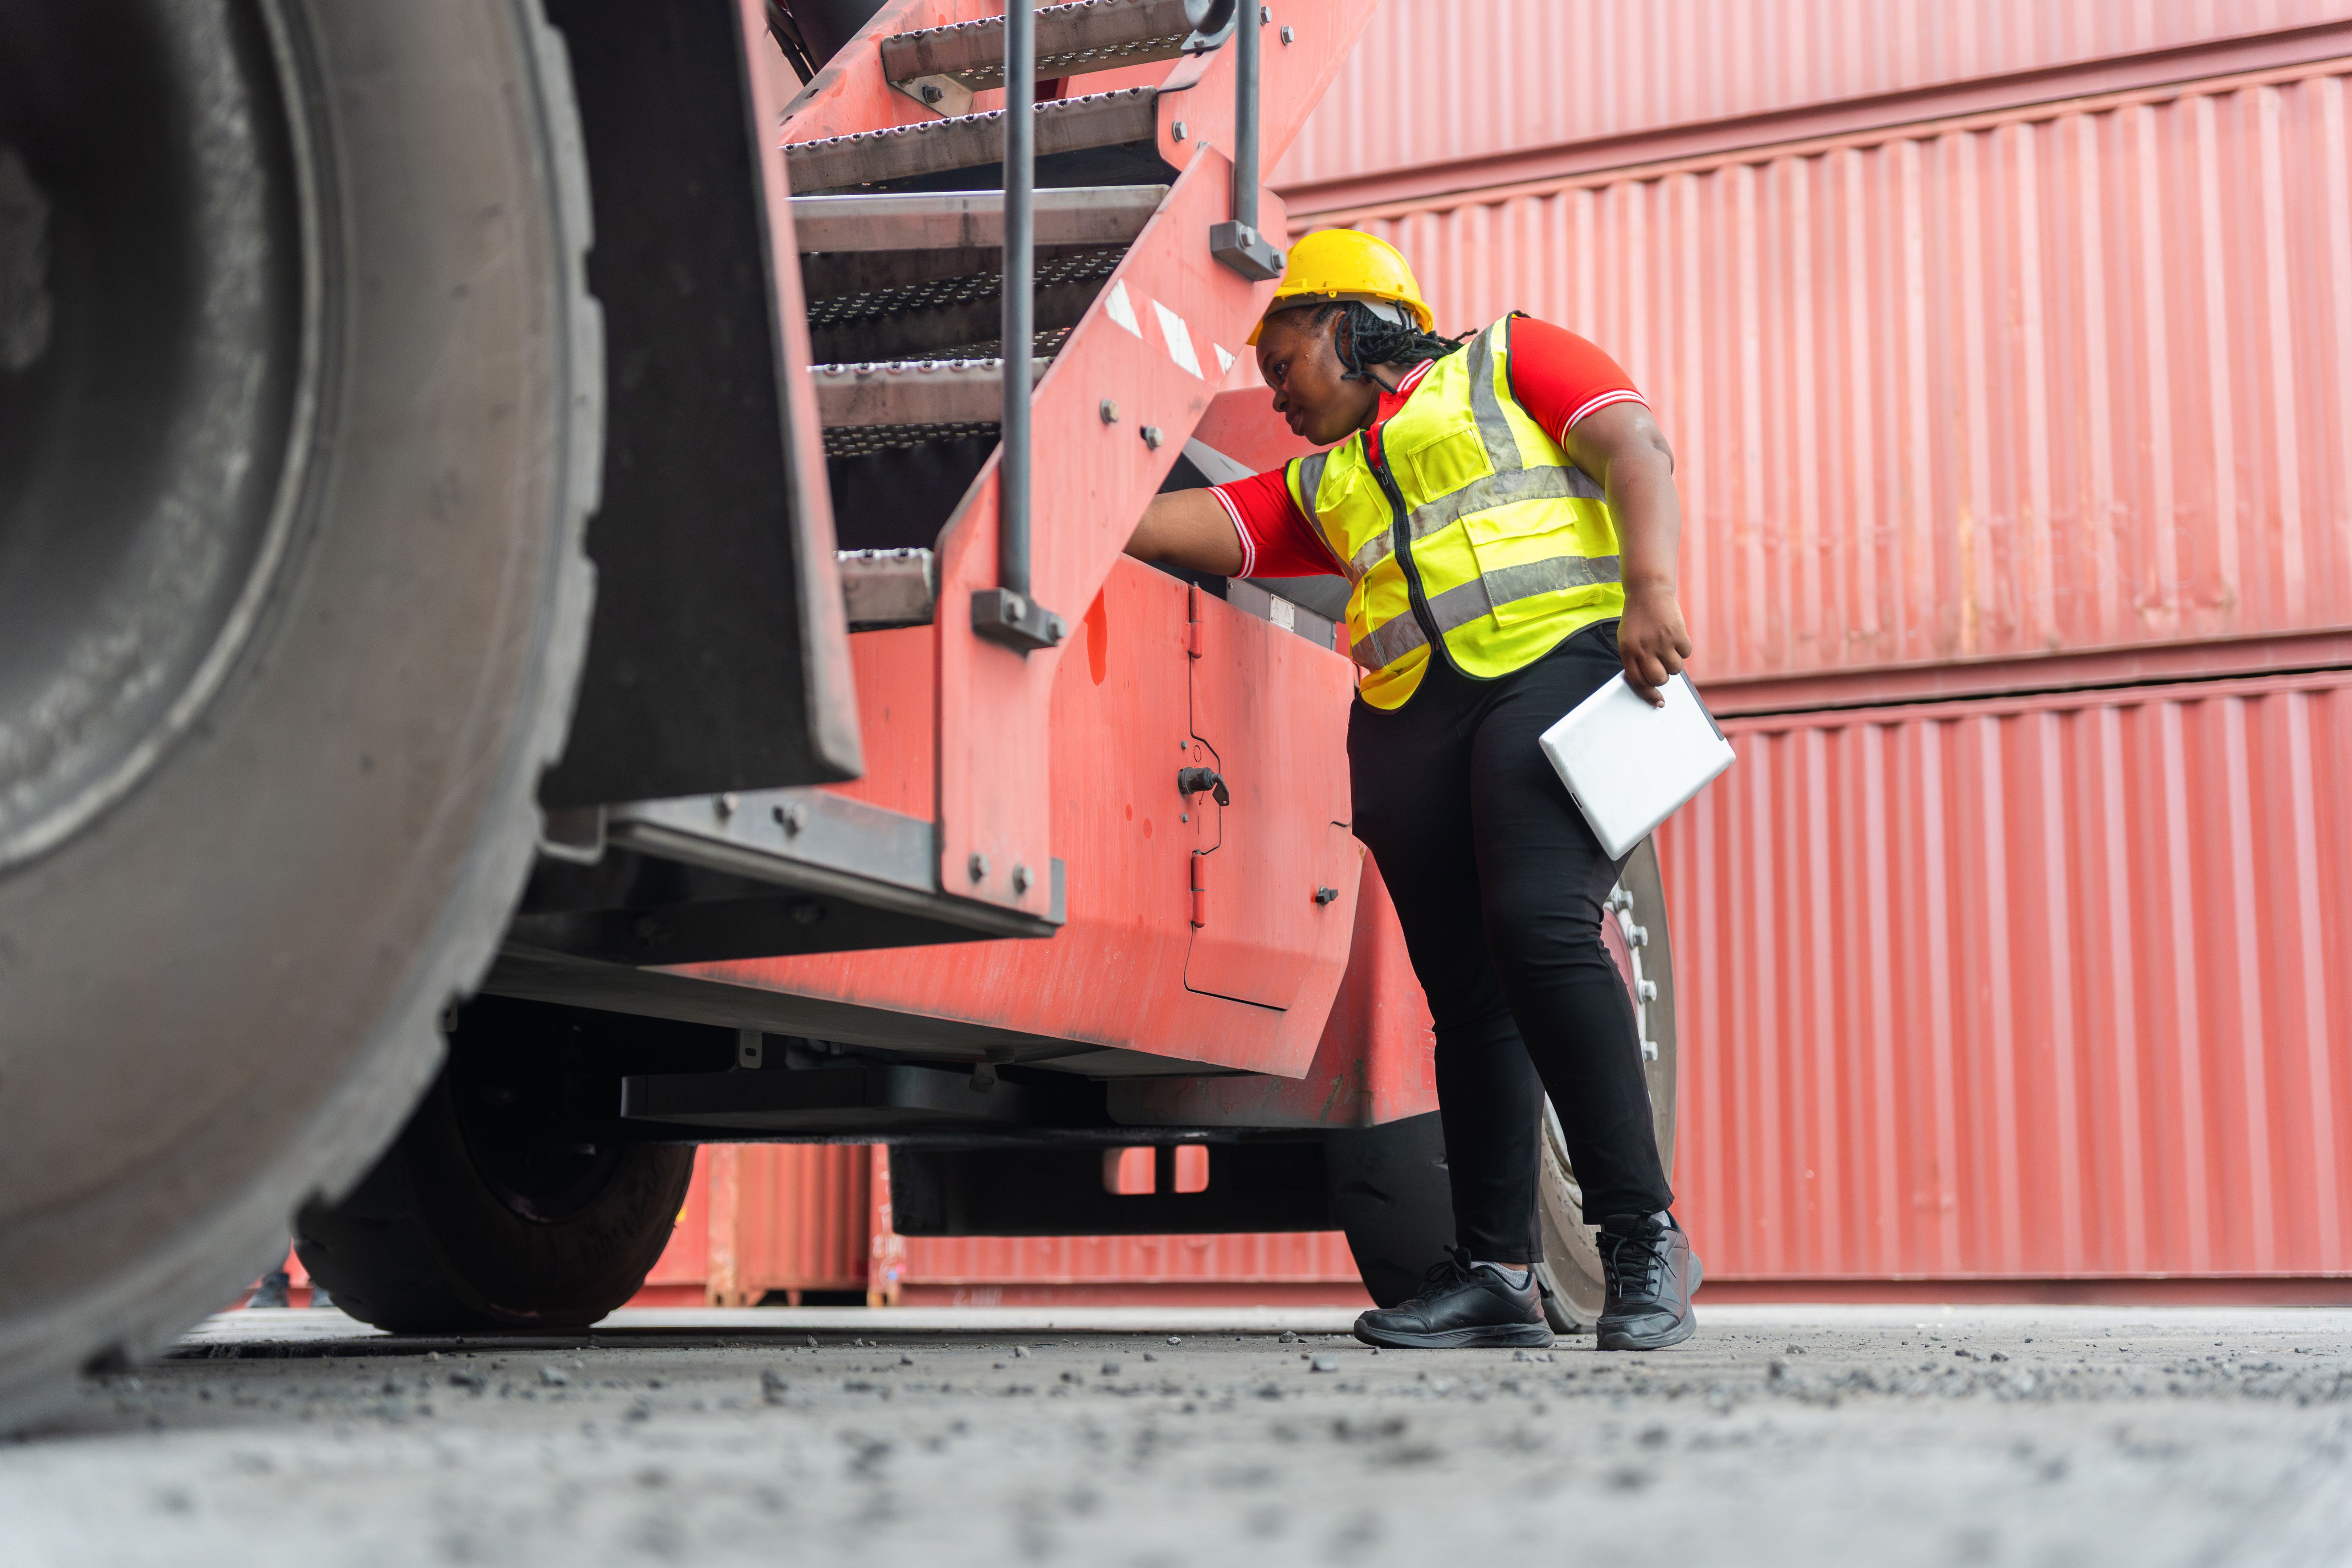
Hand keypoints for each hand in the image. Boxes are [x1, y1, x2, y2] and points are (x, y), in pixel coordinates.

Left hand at [1617, 584, 1692, 706]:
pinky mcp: (1678, 634)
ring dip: (1674, 662)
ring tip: (1667, 647)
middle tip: (1662, 665)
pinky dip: (1683, 649)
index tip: (1658, 702)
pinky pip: (1686, 654)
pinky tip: (1674, 637)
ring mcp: (1662, 641)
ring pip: (1675, 669)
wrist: (1648, 591)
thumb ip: (1635, 661)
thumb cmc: (1637, 619)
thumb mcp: (1627, 640)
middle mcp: (1644, 648)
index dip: (1649, 696)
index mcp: (1628, 651)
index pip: (1639, 683)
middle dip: (1663, 676)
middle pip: (1660, 679)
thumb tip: (1650, 685)